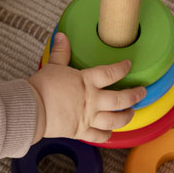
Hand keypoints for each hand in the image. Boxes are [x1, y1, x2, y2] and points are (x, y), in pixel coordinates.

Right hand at [27, 33, 146, 143]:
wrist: (31, 110)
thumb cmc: (41, 87)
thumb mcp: (52, 66)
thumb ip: (61, 52)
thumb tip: (61, 36)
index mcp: (86, 82)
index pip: (111, 73)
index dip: (123, 68)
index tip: (128, 65)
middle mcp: (92, 100)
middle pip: (122, 99)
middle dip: (135, 95)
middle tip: (142, 92)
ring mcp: (89, 117)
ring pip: (116, 120)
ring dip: (127, 116)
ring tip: (131, 112)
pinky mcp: (82, 132)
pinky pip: (100, 136)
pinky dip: (108, 135)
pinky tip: (111, 132)